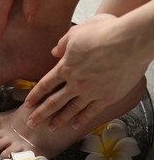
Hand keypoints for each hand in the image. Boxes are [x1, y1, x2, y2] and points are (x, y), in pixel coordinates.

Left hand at [24, 14, 147, 130]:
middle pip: (53, 102)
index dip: (35, 95)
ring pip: (71, 110)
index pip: (45, 85)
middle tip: (31, 123)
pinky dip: (82, 119)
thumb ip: (63, 43)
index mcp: (66, 67)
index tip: (28, 104)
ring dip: (59, 120)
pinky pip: (91, 112)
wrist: (132, 41)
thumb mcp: (78, 31)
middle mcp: (76, 83)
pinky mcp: (107, 97)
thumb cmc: (106, 32)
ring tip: (50, 128)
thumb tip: (55, 52)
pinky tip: (74, 125)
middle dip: (40, 114)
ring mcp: (91, 92)